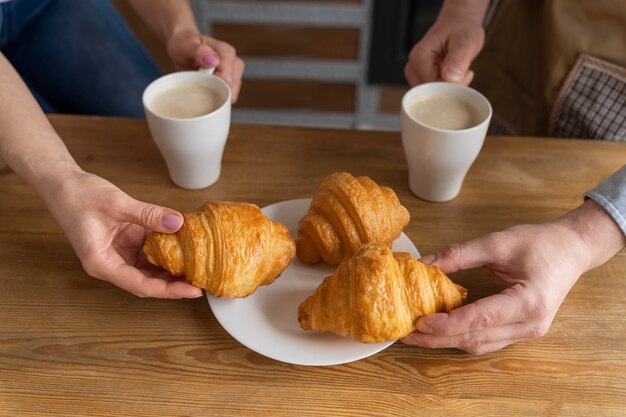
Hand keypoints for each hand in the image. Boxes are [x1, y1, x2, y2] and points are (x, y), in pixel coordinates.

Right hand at [47, 170, 202, 298]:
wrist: (62, 184)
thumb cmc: (79, 196)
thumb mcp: (117, 203)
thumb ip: (148, 214)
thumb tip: (177, 222)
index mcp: (102, 264)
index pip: (141, 285)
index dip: (169, 290)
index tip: (192, 291)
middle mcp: (111, 263)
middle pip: (148, 281)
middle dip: (174, 283)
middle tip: (202, 281)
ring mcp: (119, 253)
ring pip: (150, 267)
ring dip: (172, 267)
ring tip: (198, 267)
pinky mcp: (125, 242)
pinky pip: (148, 250)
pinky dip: (165, 248)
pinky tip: (184, 245)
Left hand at [166, 30, 243, 101]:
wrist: (184, 48)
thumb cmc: (185, 46)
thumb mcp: (186, 46)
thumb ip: (199, 51)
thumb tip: (214, 61)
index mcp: (226, 52)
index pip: (228, 77)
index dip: (214, 85)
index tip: (201, 83)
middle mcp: (234, 62)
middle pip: (231, 88)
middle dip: (216, 92)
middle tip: (199, 85)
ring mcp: (235, 74)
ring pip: (231, 95)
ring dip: (216, 95)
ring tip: (202, 85)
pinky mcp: (232, 83)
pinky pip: (228, 97)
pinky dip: (217, 97)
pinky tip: (207, 91)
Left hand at [402, 200, 624, 353]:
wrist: (572, 249)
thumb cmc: (541, 243)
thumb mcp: (498, 242)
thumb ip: (460, 254)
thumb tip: (424, 264)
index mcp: (529, 301)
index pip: (481, 319)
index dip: (447, 324)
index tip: (419, 322)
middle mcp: (531, 324)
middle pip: (477, 338)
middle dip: (439, 339)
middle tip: (406, 335)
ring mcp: (529, 332)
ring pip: (481, 344)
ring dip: (447, 341)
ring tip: (417, 335)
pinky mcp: (522, 331)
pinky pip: (487, 340)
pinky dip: (462, 337)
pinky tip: (440, 331)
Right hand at [404, 2, 485, 85]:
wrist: (457, 25)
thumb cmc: (460, 30)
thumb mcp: (465, 41)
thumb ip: (458, 59)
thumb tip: (451, 78)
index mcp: (419, 58)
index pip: (433, 86)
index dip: (452, 86)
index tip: (467, 74)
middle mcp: (412, 68)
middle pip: (430, 93)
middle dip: (451, 89)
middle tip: (465, 72)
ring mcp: (414, 75)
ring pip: (432, 96)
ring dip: (449, 89)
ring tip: (459, 71)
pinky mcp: (420, 79)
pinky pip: (433, 93)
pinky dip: (446, 88)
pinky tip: (453, 76)